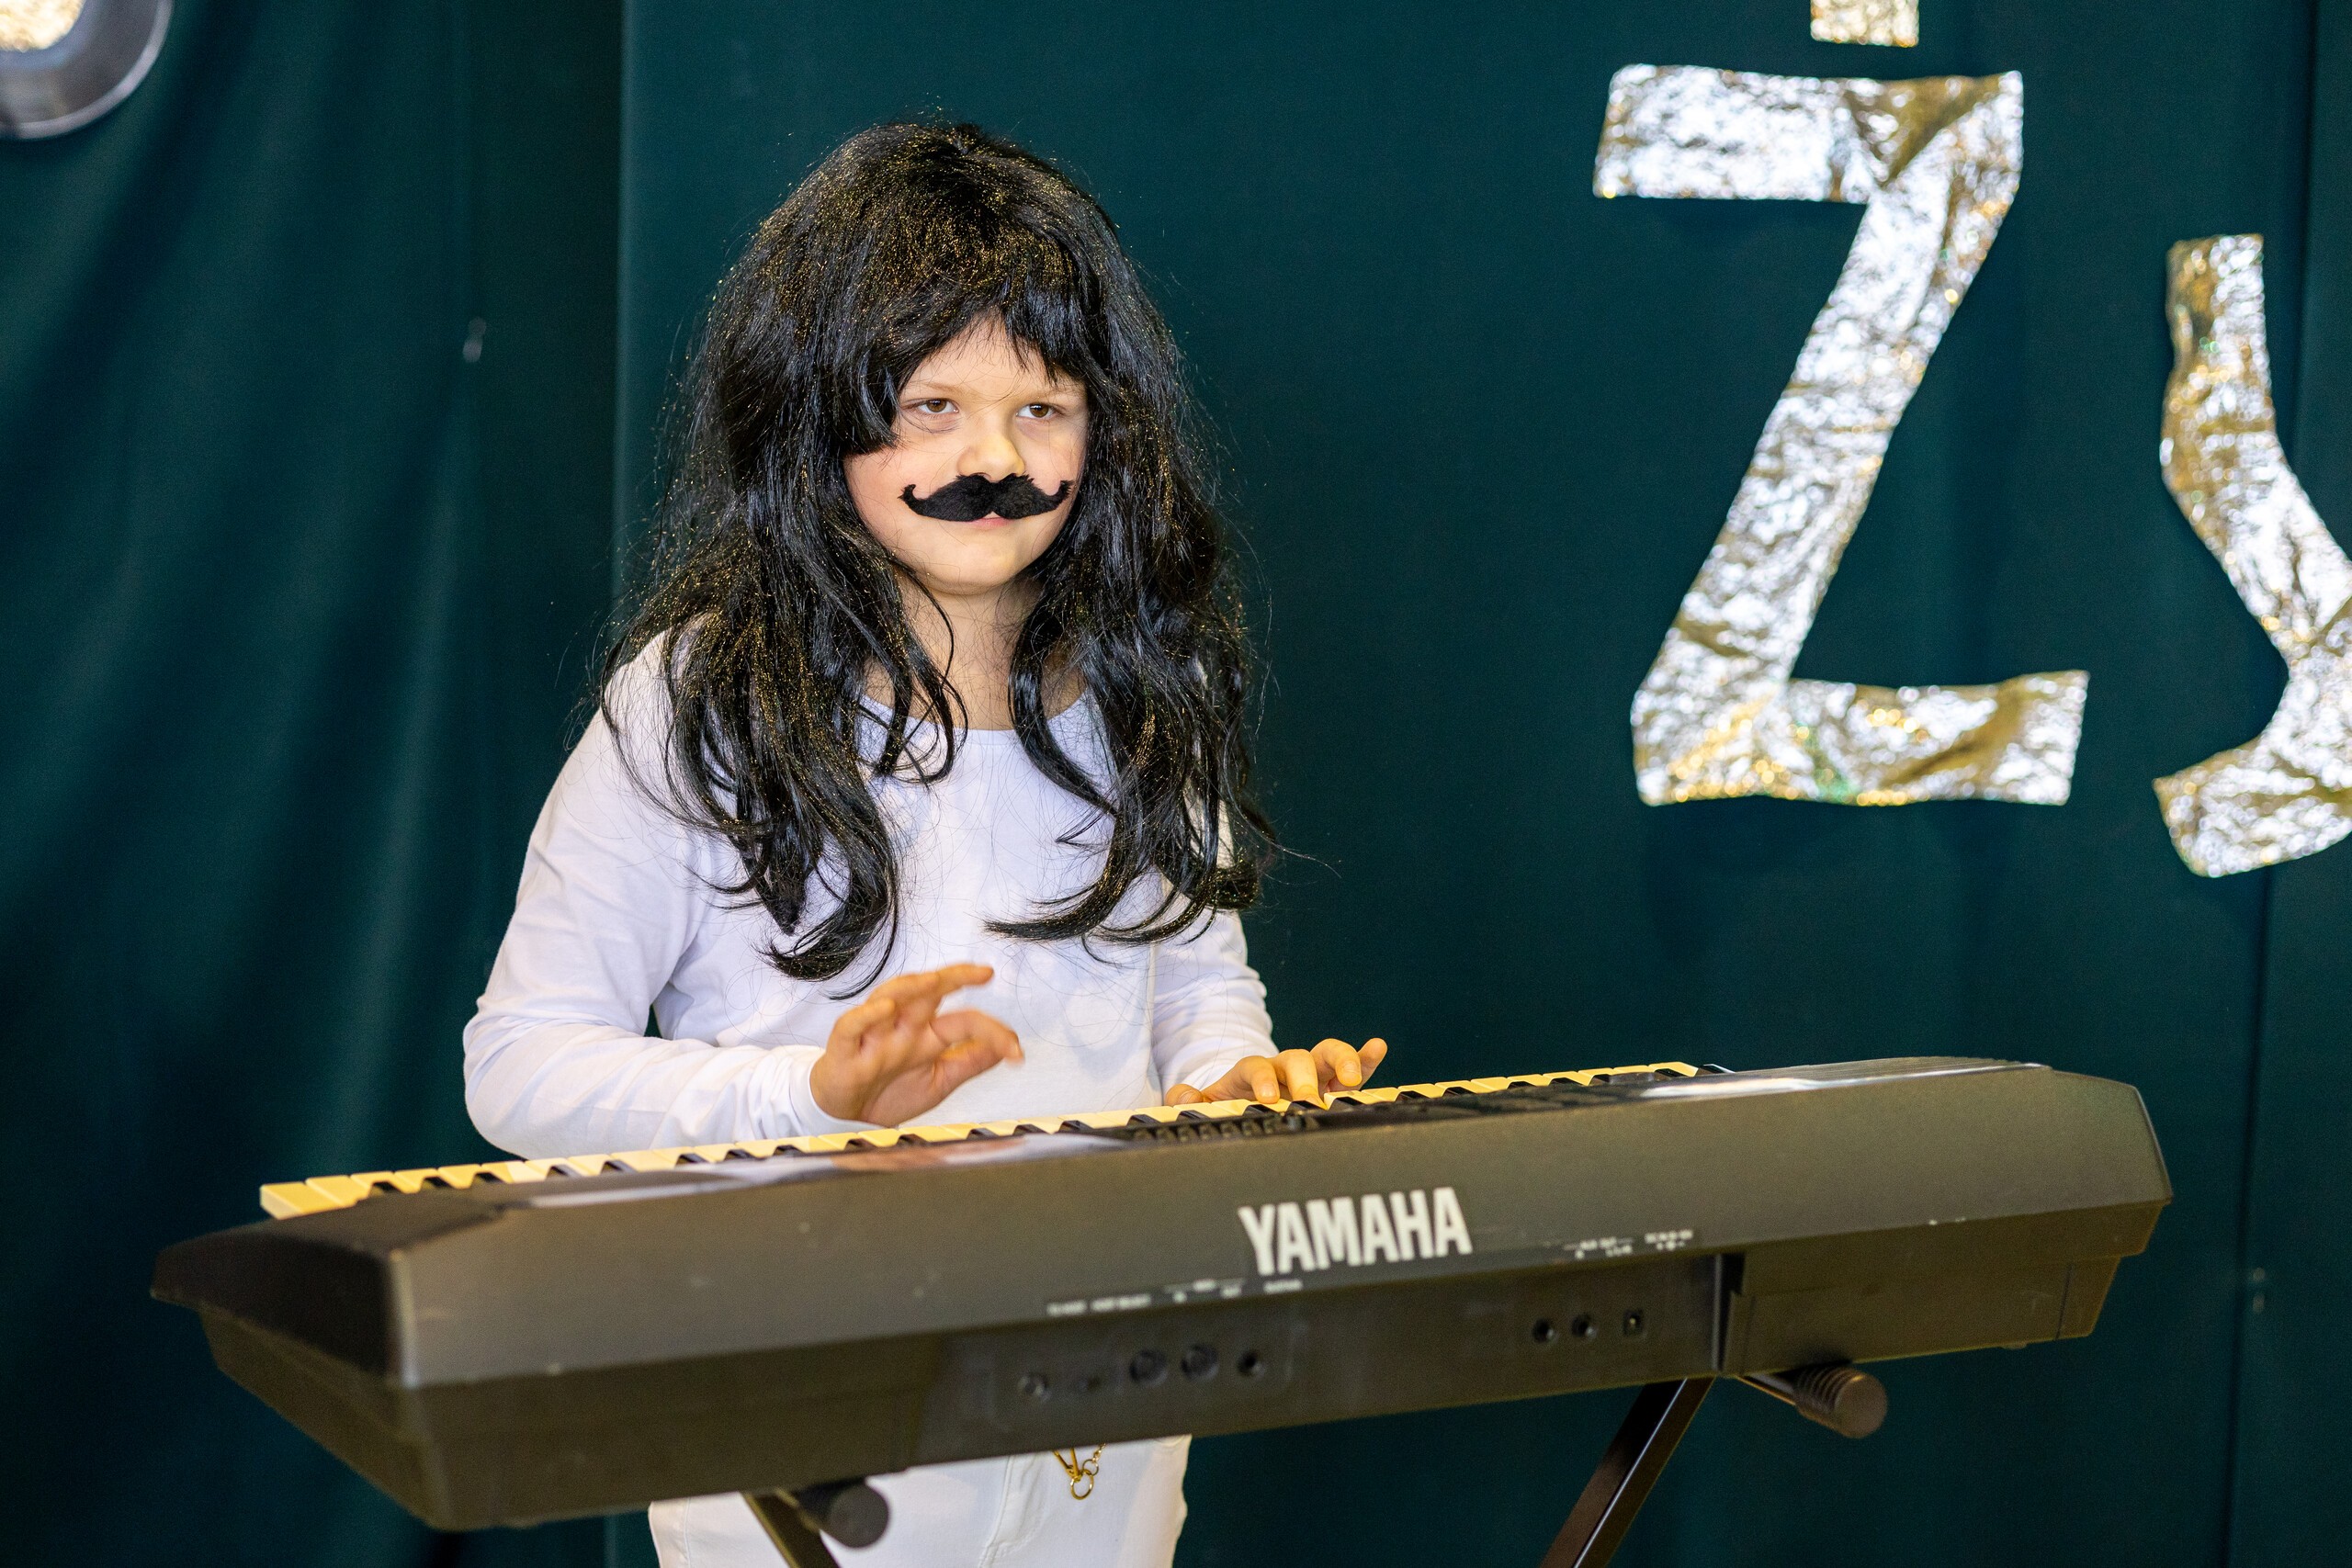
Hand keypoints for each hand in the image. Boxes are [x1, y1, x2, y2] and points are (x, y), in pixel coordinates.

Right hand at [808, 964, 1022, 1125]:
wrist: (849, 1120)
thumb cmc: (889, 1094)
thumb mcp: (940, 1081)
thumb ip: (970, 1062)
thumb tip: (1007, 1047)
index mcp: (927, 1035)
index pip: (963, 1021)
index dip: (991, 1031)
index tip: (1016, 1051)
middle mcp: (903, 1029)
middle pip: (927, 992)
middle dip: (953, 977)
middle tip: (982, 973)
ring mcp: (874, 1036)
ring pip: (889, 998)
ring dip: (912, 986)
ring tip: (935, 980)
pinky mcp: (845, 1050)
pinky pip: (852, 1026)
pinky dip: (867, 1015)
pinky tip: (885, 1009)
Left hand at [1165, 1038, 1388, 1107]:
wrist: (1248, 1101)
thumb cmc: (1230, 1105)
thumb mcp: (1207, 1104)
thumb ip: (1190, 1101)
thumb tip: (1182, 1096)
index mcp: (1251, 1073)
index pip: (1255, 1066)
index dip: (1262, 1079)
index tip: (1268, 1098)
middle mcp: (1283, 1067)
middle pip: (1296, 1057)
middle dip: (1304, 1076)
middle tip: (1307, 1099)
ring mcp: (1311, 1071)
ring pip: (1327, 1054)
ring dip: (1340, 1062)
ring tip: (1349, 1079)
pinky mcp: (1331, 1081)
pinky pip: (1352, 1067)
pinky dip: (1365, 1058)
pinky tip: (1378, 1047)